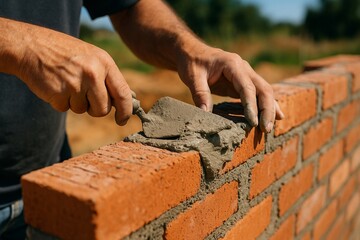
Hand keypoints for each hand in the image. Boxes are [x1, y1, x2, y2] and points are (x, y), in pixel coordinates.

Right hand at [13, 20, 131, 124]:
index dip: (125, 111)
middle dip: (95, 108)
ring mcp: (75, 84)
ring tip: (67, 82)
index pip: (123, 93)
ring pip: (83, 110)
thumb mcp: (93, 58)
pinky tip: (56, 85)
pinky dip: (60, 101)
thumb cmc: (66, 54)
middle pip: (104, 109)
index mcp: (105, 63)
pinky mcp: (59, 94)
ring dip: (75, 102)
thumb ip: (108, 79)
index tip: (122, 120)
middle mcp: (93, 73)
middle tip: (84, 94)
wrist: (31, 46)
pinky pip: (65, 108)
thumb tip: (126, 102)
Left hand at [177, 46, 283, 132]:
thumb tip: (205, 113)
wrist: (193, 53)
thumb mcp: (192, 77)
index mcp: (233, 64)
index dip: (251, 105)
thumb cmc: (192, 63)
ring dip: (269, 109)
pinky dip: (267, 105)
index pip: (247, 87)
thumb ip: (200, 93)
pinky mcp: (243, 83)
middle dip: (267, 109)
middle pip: (263, 89)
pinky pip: (259, 94)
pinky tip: (277, 116)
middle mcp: (244, 69)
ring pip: (264, 92)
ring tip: (269, 128)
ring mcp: (246, 75)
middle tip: (265, 129)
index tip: (252, 122)